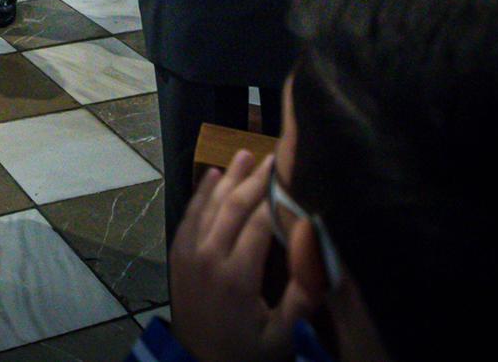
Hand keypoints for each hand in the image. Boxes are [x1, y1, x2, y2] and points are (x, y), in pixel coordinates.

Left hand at [170, 151, 315, 361]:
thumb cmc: (246, 352)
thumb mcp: (281, 335)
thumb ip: (301, 297)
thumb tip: (320, 256)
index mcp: (237, 276)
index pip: (260, 224)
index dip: (277, 197)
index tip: (294, 175)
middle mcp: (209, 257)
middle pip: (234, 207)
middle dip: (255, 179)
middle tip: (274, 156)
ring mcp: (189, 252)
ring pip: (210, 205)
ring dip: (229, 178)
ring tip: (247, 154)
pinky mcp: (178, 254)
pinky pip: (190, 215)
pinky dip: (202, 192)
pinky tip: (214, 175)